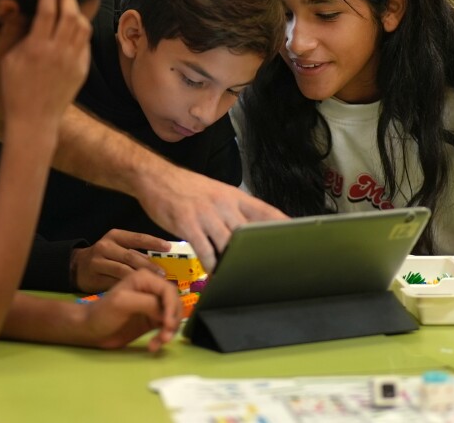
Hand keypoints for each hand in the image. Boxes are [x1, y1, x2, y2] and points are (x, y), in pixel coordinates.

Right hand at [0, 0, 91, 127]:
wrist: (34, 120)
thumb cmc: (15, 90)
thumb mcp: (9, 61)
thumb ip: (18, 35)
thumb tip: (25, 13)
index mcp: (37, 48)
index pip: (47, 10)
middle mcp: (58, 52)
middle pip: (70, 14)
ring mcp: (73, 61)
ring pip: (83, 27)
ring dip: (77, 13)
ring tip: (68, 10)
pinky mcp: (82, 69)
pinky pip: (86, 43)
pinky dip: (80, 32)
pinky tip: (71, 31)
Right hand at [71, 230, 170, 293]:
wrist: (77, 266)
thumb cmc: (105, 257)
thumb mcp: (119, 249)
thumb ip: (137, 254)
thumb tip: (162, 261)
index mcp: (115, 236)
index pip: (137, 237)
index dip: (153, 242)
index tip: (168, 247)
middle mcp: (105, 246)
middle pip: (130, 256)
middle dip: (149, 265)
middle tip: (163, 273)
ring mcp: (97, 261)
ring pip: (122, 270)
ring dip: (139, 278)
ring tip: (153, 283)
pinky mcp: (93, 277)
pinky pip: (113, 283)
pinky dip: (127, 287)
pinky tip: (137, 291)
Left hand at [80, 269, 182, 351]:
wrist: (90, 330)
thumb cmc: (102, 313)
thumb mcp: (123, 302)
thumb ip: (147, 302)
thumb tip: (165, 312)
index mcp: (145, 279)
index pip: (169, 290)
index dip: (172, 307)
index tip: (168, 324)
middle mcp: (152, 290)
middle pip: (175, 303)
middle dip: (173, 321)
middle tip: (165, 337)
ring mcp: (152, 306)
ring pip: (172, 317)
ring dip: (169, 331)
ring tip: (158, 343)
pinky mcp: (151, 321)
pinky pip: (166, 328)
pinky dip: (163, 337)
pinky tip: (153, 346)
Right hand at [136, 168, 286, 271]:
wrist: (155, 177)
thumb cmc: (185, 188)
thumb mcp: (214, 192)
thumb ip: (231, 210)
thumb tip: (246, 230)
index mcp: (232, 195)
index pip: (264, 210)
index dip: (283, 224)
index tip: (298, 236)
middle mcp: (223, 204)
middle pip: (249, 232)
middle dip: (257, 251)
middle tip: (265, 268)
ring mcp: (206, 214)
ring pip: (228, 244)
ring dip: (232, 262)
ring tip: (237, 276)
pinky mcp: (188, 224)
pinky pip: (205, 250)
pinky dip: (211, 264)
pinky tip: (213, 272)